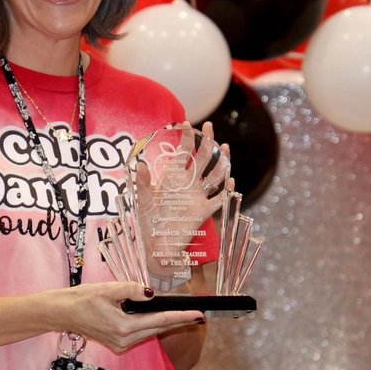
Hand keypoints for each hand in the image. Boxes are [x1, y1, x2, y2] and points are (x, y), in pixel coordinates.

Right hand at [45, 281, 203, 353]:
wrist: (63, 313)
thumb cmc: (83, 298)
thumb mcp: (108, 289)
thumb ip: (132, 289)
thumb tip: (151, 294)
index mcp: (123, 327)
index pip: (159, 321)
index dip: (181, 317)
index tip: (199, 315)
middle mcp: (124, 340)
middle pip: (157, 329)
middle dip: (177, 322)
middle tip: (197, 315)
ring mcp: (120, 345)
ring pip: (149, 333)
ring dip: (164, 325)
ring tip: (182, 316)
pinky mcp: (116, 345)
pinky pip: (139, 335)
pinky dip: (150, 327)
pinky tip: (158, 320)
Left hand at [131, 122, 230, 276]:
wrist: (155, 245)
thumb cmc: (147, 221)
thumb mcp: (142, 199)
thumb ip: (142, 182)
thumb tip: (140, 165)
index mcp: (173, 177)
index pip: (182, 153)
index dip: (185, 138)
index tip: (187, 124)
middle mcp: (187, 184)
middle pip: (201, 158)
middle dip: (206, 142)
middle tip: (209, 126)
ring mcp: (197, 197)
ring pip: (214, 175)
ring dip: (220, 162)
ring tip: (225, 147)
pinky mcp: (202, 212)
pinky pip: (218, 200)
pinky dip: (226, 192)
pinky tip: (230, 181)